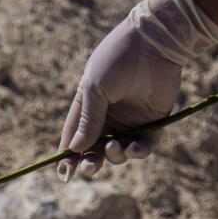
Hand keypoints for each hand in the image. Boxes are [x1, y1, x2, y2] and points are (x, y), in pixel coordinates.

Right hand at [58, 0, 217, 179]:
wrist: (153, 43)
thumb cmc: (117, 60)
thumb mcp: (95, 89)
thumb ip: (87, 120)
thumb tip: (74, 150)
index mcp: (88, 104)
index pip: (74, 136)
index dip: (68, 156)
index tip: (63, 175)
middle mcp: (108, 115)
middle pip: (95, 149)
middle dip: (90, 162)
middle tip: (90, 167)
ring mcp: (130, 120)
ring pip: (118, 151)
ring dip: (114, 155)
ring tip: (114, 147)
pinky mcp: (153, 122)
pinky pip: (144, 146)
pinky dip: (137, 151)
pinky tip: (133, 147)